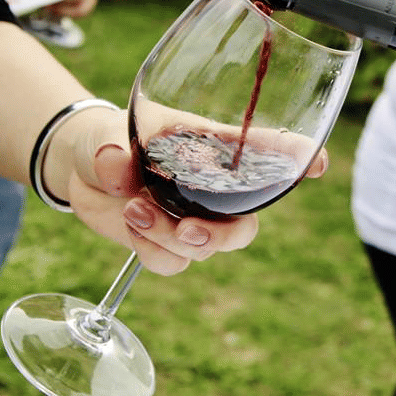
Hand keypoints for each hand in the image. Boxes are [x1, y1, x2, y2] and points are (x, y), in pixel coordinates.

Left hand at [51, 107, 327, 275]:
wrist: (78, 170)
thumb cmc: (107, 137)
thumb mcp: (107, 132)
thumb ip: (111, 147)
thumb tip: (115, 168)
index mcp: (211, 148)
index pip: (264, 152)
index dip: (298, 158)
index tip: (316, 162)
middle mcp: (211, 189)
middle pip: (246, 223)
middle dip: (223, 235)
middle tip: (187, 230)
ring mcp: (192, 218)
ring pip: (208, 248)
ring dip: (169, 238)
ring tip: (135, 209)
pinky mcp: (167, 243)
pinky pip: (173, 264)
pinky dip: (150, 250)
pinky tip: (131, 223)